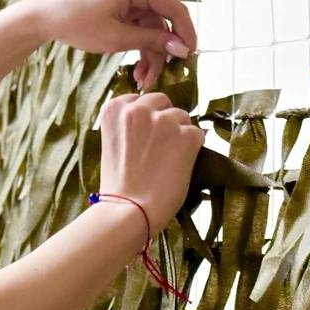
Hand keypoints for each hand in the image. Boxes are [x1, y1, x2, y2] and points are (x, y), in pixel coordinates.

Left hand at [32, 0, 197, 89]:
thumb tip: (182, 48)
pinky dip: (140, 45)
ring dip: (150, 53)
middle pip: (163, 20)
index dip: (186, 34)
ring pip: (152, 27)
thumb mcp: (117, 37)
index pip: (175, 9)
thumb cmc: (76, 23)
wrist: (44, 17)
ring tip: (142, 80)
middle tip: (158, 78)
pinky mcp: (122, 2)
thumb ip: (152, 41)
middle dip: (162, 51)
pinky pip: (140, 25)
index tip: (190, 58)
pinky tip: (137, 69)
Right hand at [96, 90, 204, 234]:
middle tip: (159, 147)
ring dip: (179, 134)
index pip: (139, 99)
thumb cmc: (119, 184)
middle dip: (164, 119)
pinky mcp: (187, 136)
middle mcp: (138, 108)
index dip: (144, 118)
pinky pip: (197, 134)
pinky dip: (192, 149)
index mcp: (114, 109)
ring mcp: (164, 120)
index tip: (141, 137)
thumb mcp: (113, 143)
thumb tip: (153, 118)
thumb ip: (128, 125)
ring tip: (167, 160)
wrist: (129, 210)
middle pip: (162, 101)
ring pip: (181, 117)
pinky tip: (178, 166)